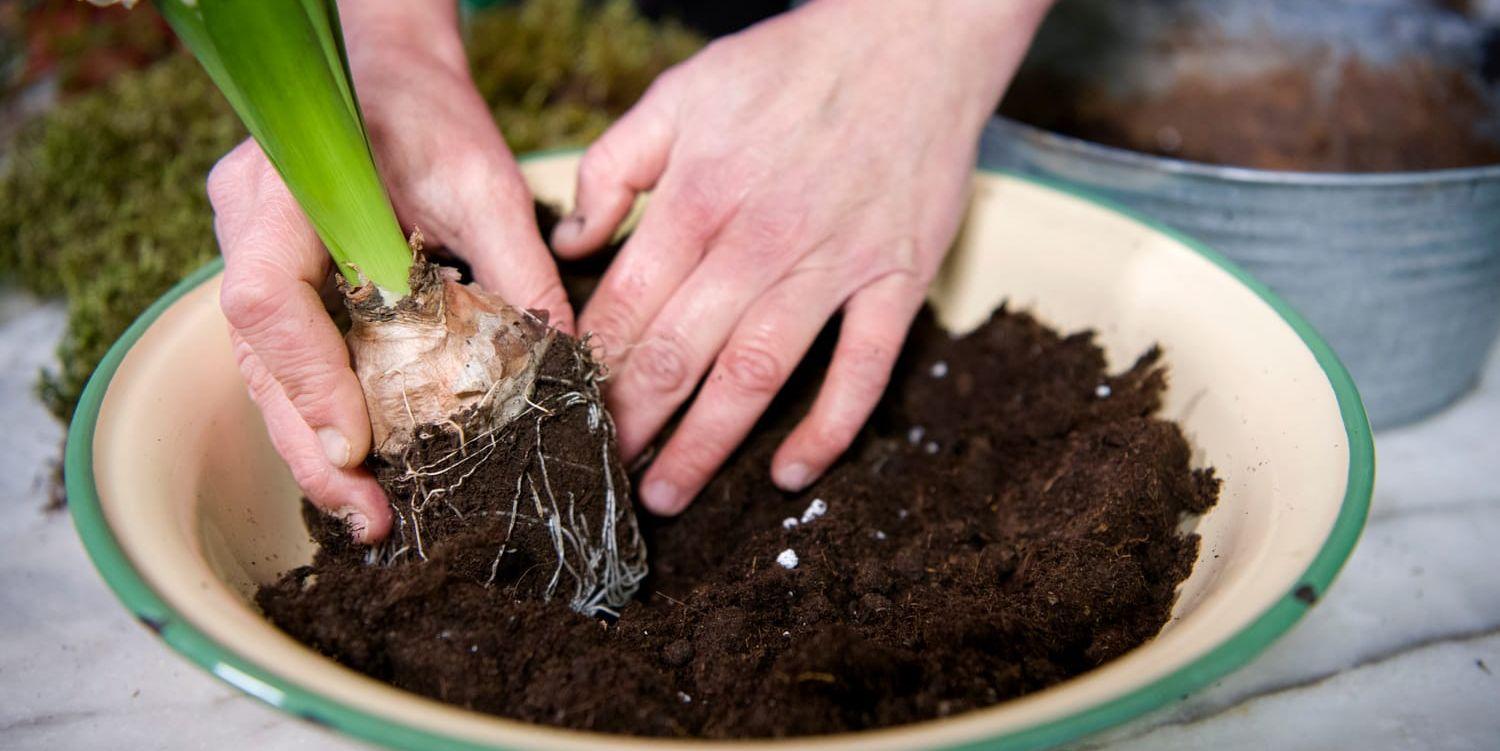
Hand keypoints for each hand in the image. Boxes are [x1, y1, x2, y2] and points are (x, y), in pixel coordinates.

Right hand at [207, 1, 570, 540]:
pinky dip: (325, 415)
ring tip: (370, 514)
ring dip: (315, 446)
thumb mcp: (483, 184)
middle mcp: (245, 230)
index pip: (268, 298)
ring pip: (267, 372)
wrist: (389, 73)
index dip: (308, 379)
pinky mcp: (279, 284)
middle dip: (311, 445)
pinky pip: (290, 360)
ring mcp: (250, 258)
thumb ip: (517, 269)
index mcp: (280, 193)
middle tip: (368, 516)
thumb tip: (560, 363)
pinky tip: (364, 468)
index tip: (357, 446)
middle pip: (258, 358)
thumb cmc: (427, 112)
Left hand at [552, 0, 1049, 513]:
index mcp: (698, 197)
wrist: (914, 38)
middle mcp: (760, 240)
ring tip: (667, 496)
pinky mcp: (896, 278)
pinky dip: (830, 428)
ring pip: (758, 375)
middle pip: (681, 355)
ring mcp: (834, 265)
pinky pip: (864, 370)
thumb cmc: (791, 65)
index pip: (628, 306)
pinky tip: (793, 473)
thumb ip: (616, 165)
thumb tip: (570, 241)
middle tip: (597, 475)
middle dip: (632, 424)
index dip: (591, 370)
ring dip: (708, 445)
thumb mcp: (682, 91)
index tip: (564, 414)